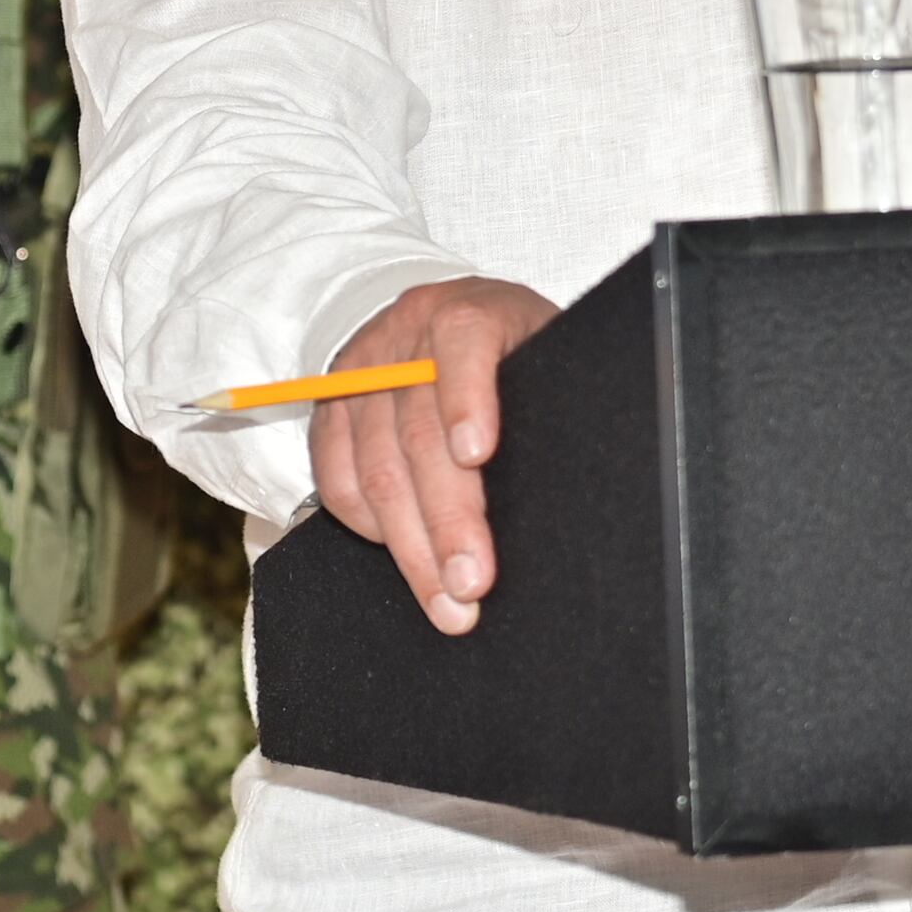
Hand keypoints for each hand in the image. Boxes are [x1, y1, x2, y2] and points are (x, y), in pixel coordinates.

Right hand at [305, 278, 558, 636]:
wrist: (446, 317)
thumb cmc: (513, 350)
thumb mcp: (541, 352)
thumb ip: (547, 397)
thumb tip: (580, 476)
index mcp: (469, 311)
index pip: (464, 343)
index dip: (467, 399)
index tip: (478, 454)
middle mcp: (407, 336)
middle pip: (418, 432)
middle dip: (447, 518)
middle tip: (471, 582)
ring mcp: (361, 374)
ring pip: (374, 470)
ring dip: (410, 546)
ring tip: (445, 600)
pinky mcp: (331, 410)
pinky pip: (336, 481)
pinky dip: (369, 527)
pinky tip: (404, 555)